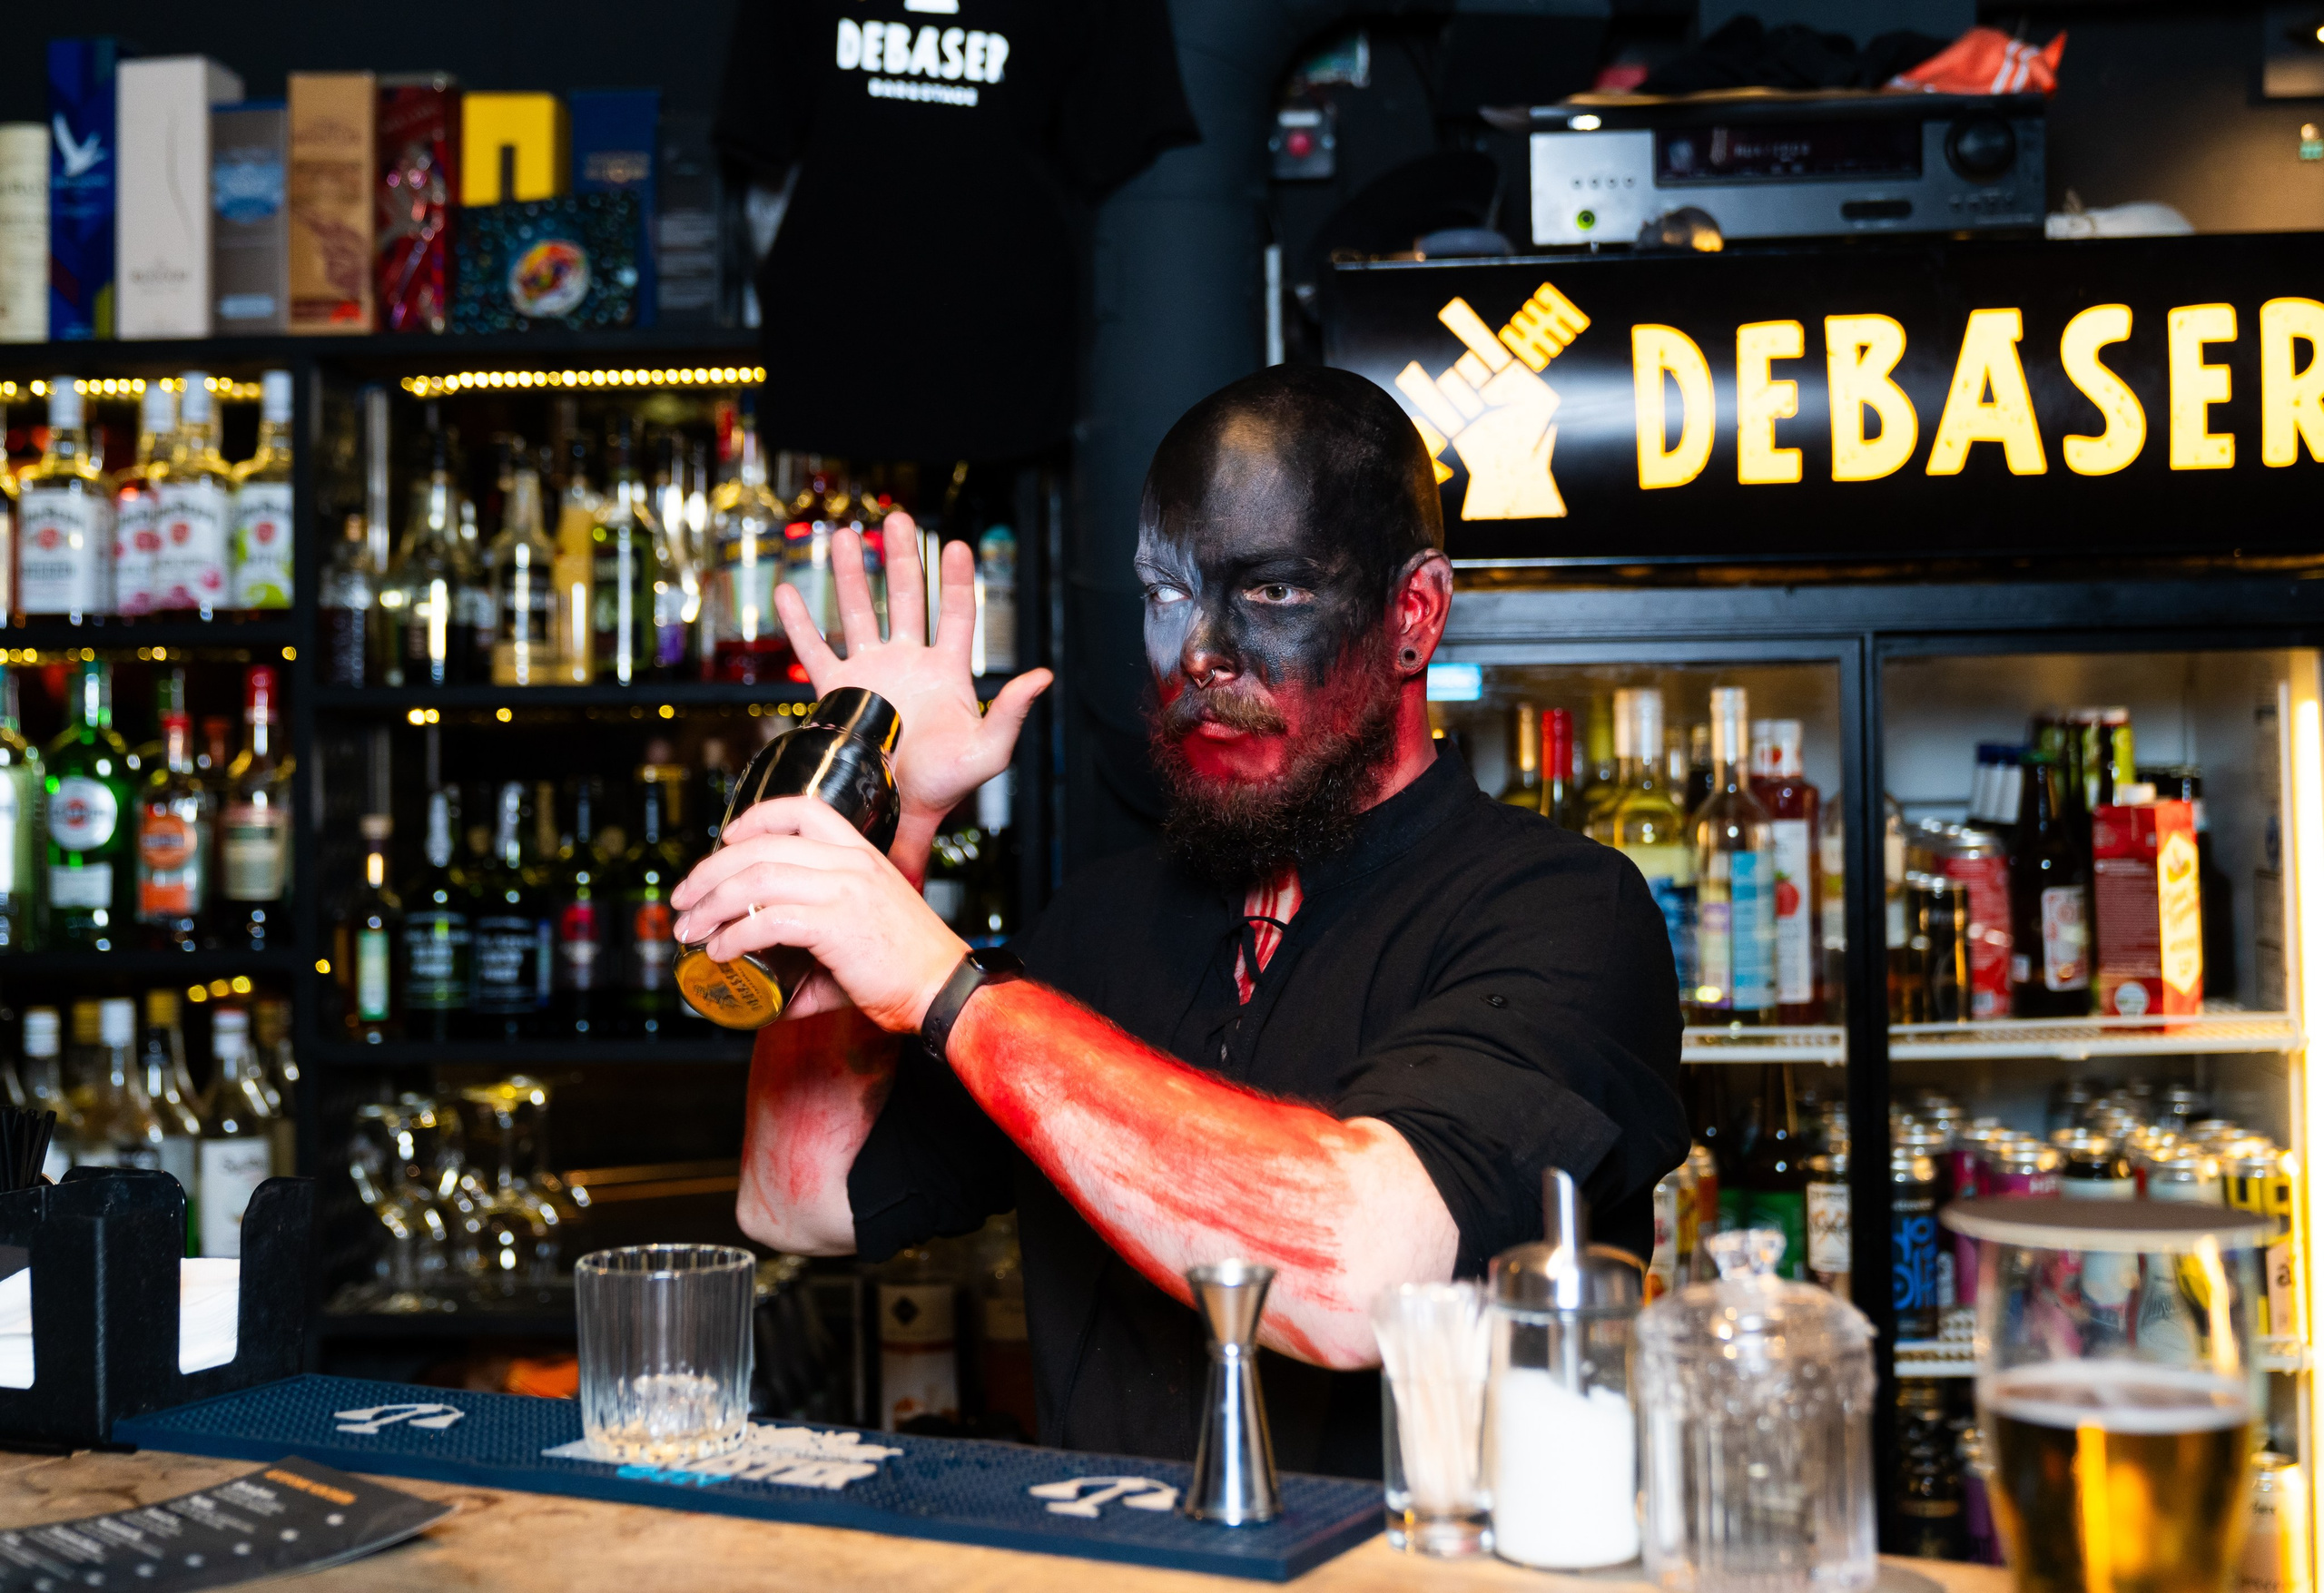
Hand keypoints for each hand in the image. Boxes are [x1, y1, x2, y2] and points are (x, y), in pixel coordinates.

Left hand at [669, 795, 967, 1034]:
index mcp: (861, 854)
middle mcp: (851, 863)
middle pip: (761, 847)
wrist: (943, 990)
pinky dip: (734, 936)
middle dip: (710, 871)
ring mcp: (844, 891)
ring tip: (691, 928)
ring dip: (712, 904)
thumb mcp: (861, 930)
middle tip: (684, 899)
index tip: (725, 840)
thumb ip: (814, 941)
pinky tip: (722, 952)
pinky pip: (768, 921)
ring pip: (756, 879)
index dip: (755, 818)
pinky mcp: (836, 926)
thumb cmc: (907, 967)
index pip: (802, 810)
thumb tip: (771, 972)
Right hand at [776, 513, 1050, 844]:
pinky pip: (813, 651)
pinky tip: (786, 591)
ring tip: (847, 536)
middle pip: (905, 599)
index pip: (955, 615)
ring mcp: (871, 673)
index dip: (956, 582)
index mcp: (946, 673)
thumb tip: (1043, 675)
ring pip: (859, 613)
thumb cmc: (947, 787)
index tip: (955, 546)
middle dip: (901, 560)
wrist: (897, 811)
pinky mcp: (838, 691)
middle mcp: (908, 663)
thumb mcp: (988, 751)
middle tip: (896, 520)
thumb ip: (1012, 711)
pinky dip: (799, 623)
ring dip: (852, 576)